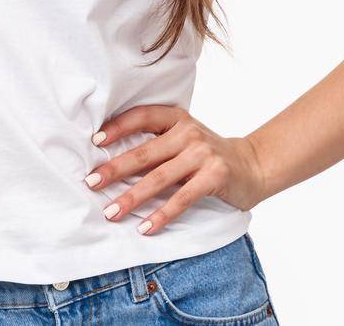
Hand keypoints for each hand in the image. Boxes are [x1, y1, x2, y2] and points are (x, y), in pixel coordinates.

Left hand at [84, 104, 270, 235]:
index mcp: (177, 118)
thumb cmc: (207, 155)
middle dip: (115, 169)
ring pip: (159, 178)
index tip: (95, 142)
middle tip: (91, 183)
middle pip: (144, 152)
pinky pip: (182, 198)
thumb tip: (111, 162)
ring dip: (132, 197)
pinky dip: (162, 214)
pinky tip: (145, 227)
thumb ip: (158, 143)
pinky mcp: (215, 176)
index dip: (118, 127)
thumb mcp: (184, 139)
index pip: (142, 117)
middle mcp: (189, 132)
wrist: (252, 165)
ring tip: (112, 212)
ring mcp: (203, 154)